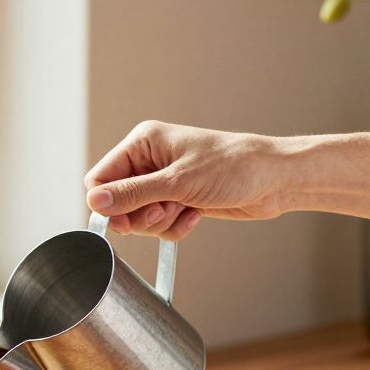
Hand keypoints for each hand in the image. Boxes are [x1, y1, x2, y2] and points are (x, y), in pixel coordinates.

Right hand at [85, 121, 288, 240]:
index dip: (108, 203)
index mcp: (143, 143)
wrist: (275, 179)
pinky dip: (174, 226)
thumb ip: (132, 194)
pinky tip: (195, 215)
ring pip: (139, 217)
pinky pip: (159, 224)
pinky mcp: (178, 200)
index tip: (124, 220)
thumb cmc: (233, 167)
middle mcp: (149, 161)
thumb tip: (94, 202)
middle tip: (164, 212)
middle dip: (139, 215)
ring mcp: (164, 182)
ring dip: (159, 222)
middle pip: (118, 202)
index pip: (100, 178)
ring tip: (185, 210)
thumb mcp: (177, 182)